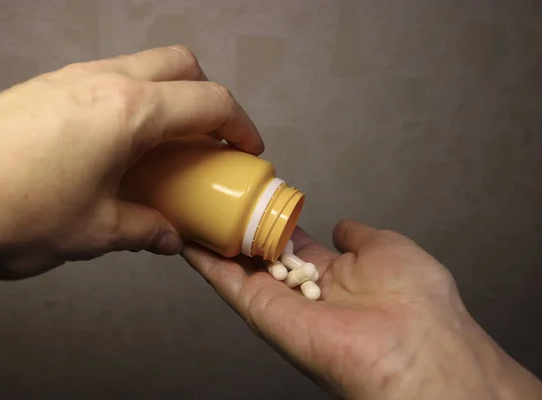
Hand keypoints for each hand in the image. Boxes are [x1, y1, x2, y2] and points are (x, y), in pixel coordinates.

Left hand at [0, 46, 262, 278]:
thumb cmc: (9, 210)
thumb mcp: (93, 232)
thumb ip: (144, 229)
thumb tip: (168, 235)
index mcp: (130, 112)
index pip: (209, 102)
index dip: (240, 125)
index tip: (247, 150)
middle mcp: (105, 81)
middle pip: (181, 65)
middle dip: (207, 98)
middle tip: (208, 142)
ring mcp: (72, 79)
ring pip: (143, 68)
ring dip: (167, 100)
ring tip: (164, 149)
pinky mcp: (46, 88)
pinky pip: (109, 82)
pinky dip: (131, 105)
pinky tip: (117, 150)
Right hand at [182, 221, 541, 398]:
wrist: (413, 345)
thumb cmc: (415, 300)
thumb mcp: (388, 249)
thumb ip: (358, 236)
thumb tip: (342, 227)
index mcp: (335, 275)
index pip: (291, 245)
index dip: (269, 223)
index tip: (249, 202)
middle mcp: (304, 290)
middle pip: (259, 257)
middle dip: (235, 230)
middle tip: (211, 201)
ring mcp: (281, 303)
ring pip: (237, 270)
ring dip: (213, 242)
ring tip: (189, 211)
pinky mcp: (262, 314)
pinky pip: (229, 284)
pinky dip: (205, 262)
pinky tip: (188, 236)